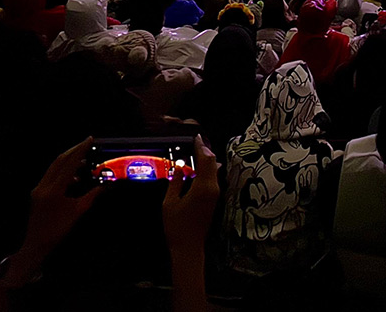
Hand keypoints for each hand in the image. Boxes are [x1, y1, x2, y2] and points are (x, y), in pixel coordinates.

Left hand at [0, 136, 99, 289]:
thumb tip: (107, 185)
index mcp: (54, 188)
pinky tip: (73, 178)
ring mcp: (38, 188)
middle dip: (73, 151)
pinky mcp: (37, 193)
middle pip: (59, 161)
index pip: (69, 163)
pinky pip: (51, 176)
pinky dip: (62, 172)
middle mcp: (44, 185)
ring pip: (54, 167)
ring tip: (83, 160)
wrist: (37, 244)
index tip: (90, 139)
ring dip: (68, 161)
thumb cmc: (58, 229)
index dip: (81, 150)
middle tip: (86, 144)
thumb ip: (92, 195)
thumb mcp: (78, 211)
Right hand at [163, 136, 220, 260]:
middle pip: (213, 162)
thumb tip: (178, 164)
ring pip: (214, 170)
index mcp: (203, 187)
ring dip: (206, 159)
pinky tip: (198, 168)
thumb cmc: (177, 227)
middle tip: (194, 141)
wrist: (189, 247)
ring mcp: (215, 194)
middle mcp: (213, 188)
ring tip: (195, 151)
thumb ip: (175, 181)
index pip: (205, 159)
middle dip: (204, 150)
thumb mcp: (170, 202)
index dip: (200, 146)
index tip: (195, 136)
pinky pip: (213, 178)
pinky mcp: (214, 199)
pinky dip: (207, 169)